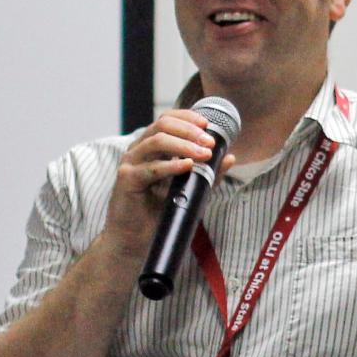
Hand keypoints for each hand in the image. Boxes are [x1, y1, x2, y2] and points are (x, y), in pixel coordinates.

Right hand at [102, 110, 233, 253]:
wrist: (134, 238)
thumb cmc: (158, 212)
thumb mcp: (188, 189)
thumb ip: (207, 173)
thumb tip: (229, 157)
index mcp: (151, 146)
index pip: (168, 119)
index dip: (189, 118)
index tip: (208, 125)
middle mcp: (139, 150)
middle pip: (163, 124)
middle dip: (190, 130)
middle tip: (209, 142)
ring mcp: (131, 162)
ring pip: (157, 141)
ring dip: (184, 145)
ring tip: (203, 154)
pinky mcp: (127, 179)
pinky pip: (151, 168)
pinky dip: (171, 165)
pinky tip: (187, 166)